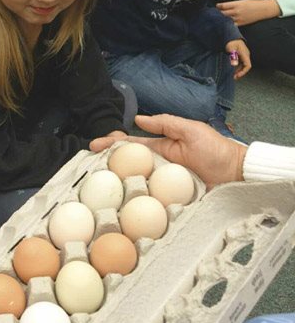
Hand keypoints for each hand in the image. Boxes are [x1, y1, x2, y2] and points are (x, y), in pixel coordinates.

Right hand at [88, 114, 247, 186]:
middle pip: (126, 166)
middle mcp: (156, 166)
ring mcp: (161, 183)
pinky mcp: (169, 198)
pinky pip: (150, 199)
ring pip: (134, 183)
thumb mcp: (190, 130)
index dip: (112, 144)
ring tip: (97, 186)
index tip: (94, 145)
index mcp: (159, 148)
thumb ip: (165, 123)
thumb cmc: (215, 150)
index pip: (130, 146)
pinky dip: (136, 201)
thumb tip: (138, 120)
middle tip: (87, 165)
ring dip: (116, 184)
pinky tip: (122, 202)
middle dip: (106, 165)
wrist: (235, 173)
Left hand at [216, 0, 280, 26]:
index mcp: (237, 4)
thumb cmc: (253, 4)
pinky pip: (231, 25)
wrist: (263, 9)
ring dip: (221, 19)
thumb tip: (222, 6)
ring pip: (225, 20)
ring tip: (218, 19)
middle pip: (222, 13)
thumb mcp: (242, 1)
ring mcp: (238, 18)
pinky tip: (225, 23)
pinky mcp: (241, 23)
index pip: (223, 6)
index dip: (218, 6)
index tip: (216, 7)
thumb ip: (232, 4)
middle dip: (217, 13)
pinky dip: (227, 24)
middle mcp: (237, 11)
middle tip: (215, 13)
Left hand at [226, 39, 251, 79]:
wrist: (231, 37)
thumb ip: (233, 56)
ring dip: (239, 70)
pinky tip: (233, 69)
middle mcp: (246, 55)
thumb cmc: (231, 42)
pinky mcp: (241, 55)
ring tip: (233, 75)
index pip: (248, 65)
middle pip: (246, 66)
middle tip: (234, 77)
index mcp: (245, 54)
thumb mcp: (231, 49)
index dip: (243, 72)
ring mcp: (244, 55)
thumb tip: (234, 64)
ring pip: (243, 65)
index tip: (237, 75)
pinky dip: (238, 67)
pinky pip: (241, 63)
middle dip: (241, 72)